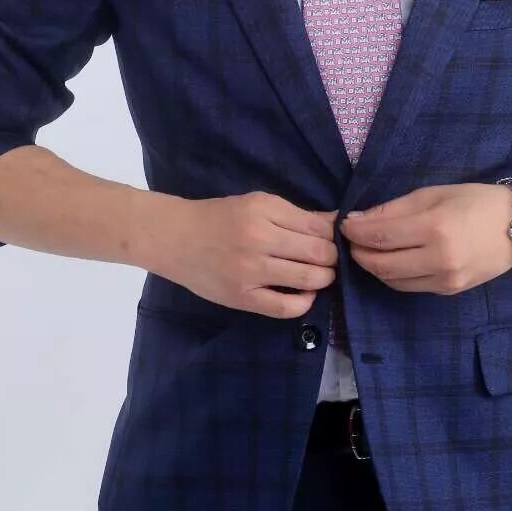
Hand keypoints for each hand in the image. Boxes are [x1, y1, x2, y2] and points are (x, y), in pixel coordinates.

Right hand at [154, 192, 339, 318]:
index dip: (333, 233)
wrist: (176, 238)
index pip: (317, 226)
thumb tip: (335, 221)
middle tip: (329, 257)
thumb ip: (296, 213)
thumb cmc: (219, 217)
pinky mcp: (242, 298)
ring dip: (324, 278)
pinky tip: (305, 294)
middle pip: (318, 252)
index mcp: (263, 211)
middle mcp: (258, 240)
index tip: (333, 238)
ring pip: (308, 279)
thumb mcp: (257, 203)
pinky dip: (304, 303)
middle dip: (333, 256)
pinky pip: (285, 308)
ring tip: (320, 274)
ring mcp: (250, 272)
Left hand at [340, 183, 511, 295]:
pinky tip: (391, 260)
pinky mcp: (449, 291)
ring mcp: (445, 280)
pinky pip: (410, 287)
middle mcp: (438, 258)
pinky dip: (393, 276)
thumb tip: (358, 220)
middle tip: (351, 240)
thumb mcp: (434, 193)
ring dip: (374, 266)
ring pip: (392, 280)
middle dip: (359, 252)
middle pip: (380, 264)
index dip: (354, 232)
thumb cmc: (477, 201)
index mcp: (435, 227)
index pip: (379, 236)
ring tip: (368, 250)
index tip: (344, 224)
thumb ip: (395, 208)